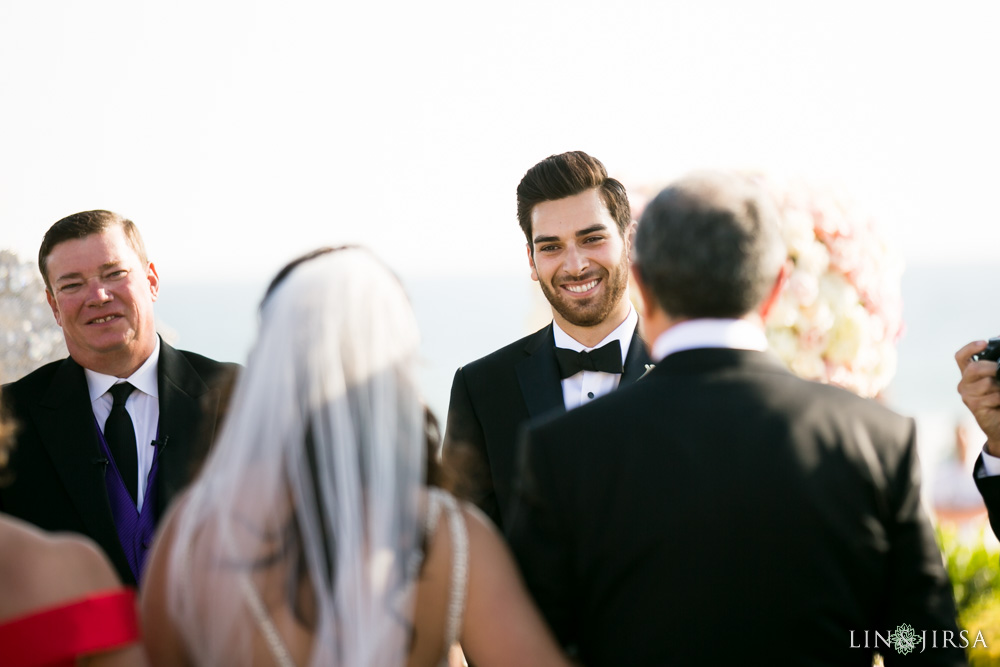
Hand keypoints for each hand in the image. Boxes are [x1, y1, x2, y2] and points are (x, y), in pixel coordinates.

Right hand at [955, 339, 999, 456]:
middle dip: (992, 368)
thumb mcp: (998, 380)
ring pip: (986, 383)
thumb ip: (996, 368)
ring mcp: (967, 395)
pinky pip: (993, 396)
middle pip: (973, 368)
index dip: (970, 348)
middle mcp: (965, 384)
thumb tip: (999, 357)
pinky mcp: (974, 406)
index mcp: (970, 374)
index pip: (961, 357)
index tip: (984, 343)